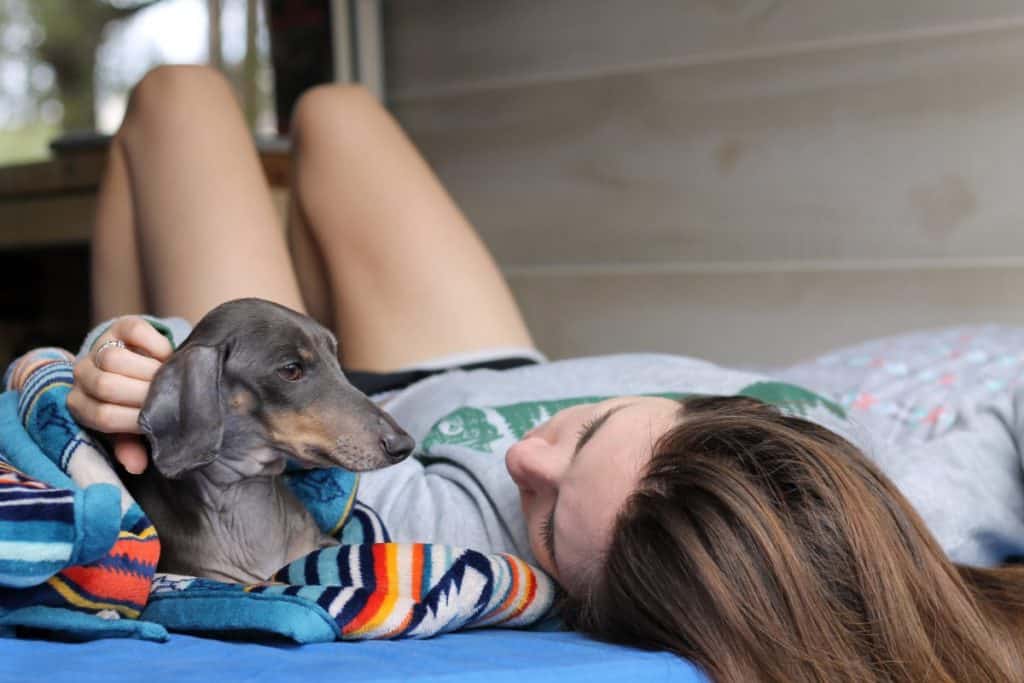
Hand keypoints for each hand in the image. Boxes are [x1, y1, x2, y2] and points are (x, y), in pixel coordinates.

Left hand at [68, 316, 173, 473]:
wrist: (139, 366)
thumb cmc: (136, 404)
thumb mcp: (131, 426)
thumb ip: (131, 443)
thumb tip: (138, 466)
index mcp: (82, 404)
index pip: (103, 416)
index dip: (133, 420)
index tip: (159, 420)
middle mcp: (83, 374)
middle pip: (105, 385)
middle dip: (143, 393)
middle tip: (169, 396)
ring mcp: (99, 347)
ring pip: (115, 358)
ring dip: (148, 370)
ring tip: (168, 377)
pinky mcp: (120, 326)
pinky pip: (135, 331)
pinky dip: (155, 345)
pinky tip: (168, 356)